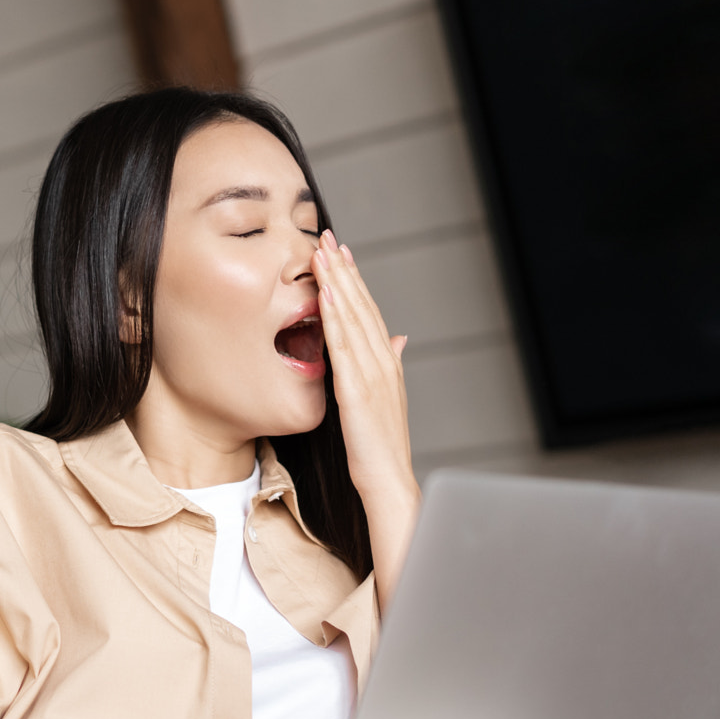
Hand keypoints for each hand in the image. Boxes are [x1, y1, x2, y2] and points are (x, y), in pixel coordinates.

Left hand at [313, 229, 413, 501]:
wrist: (390, 482)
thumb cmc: (381, 447)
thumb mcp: (385, 399)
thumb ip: (386, 365)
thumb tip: (397, 338)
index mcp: (387, 363)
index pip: (368, 312)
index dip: (355, 280)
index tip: (341, 252)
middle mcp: (383, 362)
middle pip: (362, 306)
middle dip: (345, 270)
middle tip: (328, 237)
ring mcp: (372, 375)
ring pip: (352, 319)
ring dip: (337, 284)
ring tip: (323, 253)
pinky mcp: (356, 392)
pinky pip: (343, 348)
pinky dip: (333, 319)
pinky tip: (323, 296)